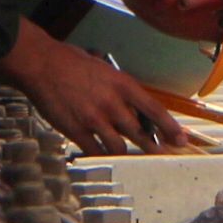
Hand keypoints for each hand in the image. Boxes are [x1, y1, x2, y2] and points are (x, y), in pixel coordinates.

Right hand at [0, 21, 190, 154]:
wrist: (42, 65)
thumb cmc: (71, 62)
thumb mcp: (104, 67)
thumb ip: (119, 88)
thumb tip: (131, 103)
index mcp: (123, 85)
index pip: (154, 110)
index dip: (170, 127)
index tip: (181, 139)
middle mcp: (113, 104)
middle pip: (140, 133)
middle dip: (154, 147)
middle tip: (162, 156)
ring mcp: (95, 119)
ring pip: (120, 147)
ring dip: (127, 154)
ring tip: (132, 159)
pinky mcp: (77, 131)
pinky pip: (95, 151)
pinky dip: (102, 156)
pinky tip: (105, 158)